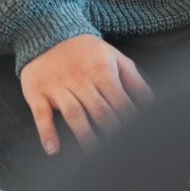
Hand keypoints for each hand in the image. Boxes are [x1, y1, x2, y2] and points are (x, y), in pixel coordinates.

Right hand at [18, 34, 152, 154]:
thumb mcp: (114, 57)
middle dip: (112, 132)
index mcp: (101, 70)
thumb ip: (134, 80)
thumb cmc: (86, 51)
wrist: (49, 34)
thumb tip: (152, 103)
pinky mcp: (37, 92)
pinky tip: (53, 149)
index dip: (130, 120)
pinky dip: (47, 132)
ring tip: (95, 156)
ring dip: (85, 136)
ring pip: (74, 114)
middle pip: (99, 110)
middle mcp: (79, 78)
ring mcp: (57, 86)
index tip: (137, 135)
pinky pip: (41, 114)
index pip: (120, 101)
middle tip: (120, 151)